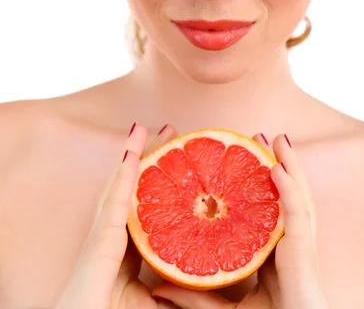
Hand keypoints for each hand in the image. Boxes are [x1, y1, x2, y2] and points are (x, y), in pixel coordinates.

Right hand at [54, 123, 177, 308]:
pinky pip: (115, 204)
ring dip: (132, 154)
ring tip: (143, 128)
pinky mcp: (99, 245)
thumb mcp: (158, 304)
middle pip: (132, 188)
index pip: (145, 207)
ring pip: (119, 186)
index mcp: (126, 250)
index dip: (158, 181)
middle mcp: (112, 238)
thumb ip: (181, 285)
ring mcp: (103, 239)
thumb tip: (209, 272)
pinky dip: (124, 177)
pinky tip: (133, 153)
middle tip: (167, 133)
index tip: (177, 161)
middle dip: (147, 158)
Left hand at [151, 133, 329, 308]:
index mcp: (270, 255)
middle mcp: (286, 246)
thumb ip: (193, 296)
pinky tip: (276, 167)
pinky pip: (295, 215)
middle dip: (275, 164)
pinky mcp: (302, 255)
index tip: (241, 162)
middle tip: (259, 138)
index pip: (262, 212)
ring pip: (296, 197)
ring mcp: (297, 248)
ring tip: (275, 139)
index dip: (256, 185)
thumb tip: (158, 287)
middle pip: (283, 197)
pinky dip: (287, 189)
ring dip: (288, 165)